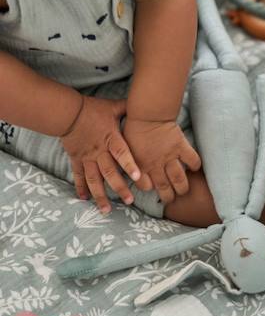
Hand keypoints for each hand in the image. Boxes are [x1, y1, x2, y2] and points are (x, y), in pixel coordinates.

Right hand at [60, 96, 140, 212]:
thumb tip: (145, 105)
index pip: (122, 153)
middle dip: (119, 188)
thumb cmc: (93, 109)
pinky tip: (84, 199)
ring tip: (106, 210)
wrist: (68, 112)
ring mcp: (87, 157)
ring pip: (94, 179)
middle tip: (130, 201)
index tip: (138, 177)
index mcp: (110, 138)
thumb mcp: (112, 107)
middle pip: (110, 172)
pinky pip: (79, 176)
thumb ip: (128, 109)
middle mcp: (99, 151)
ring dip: (100, 195)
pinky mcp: (76, 159)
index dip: (130, 165)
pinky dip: (81, 187)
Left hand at [123, 118, 200, 204]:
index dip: (150, 188)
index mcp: (141, 166)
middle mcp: (156, 165)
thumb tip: (131, 170)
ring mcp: (170, 157)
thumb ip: (130, 161)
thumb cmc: (134, 128)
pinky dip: (195, 166)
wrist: (147, 114)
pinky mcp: (181, 147)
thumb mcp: (126, 148)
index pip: (146, 186)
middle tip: (172, 198)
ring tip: (183, 190)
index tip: (153, 188)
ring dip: (182, 187)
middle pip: (164, 188)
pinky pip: (193, 161)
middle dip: (169, 197)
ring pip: (180, 180)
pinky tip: (194, 168)